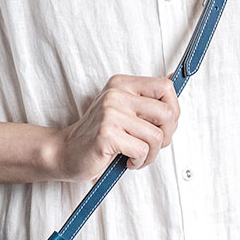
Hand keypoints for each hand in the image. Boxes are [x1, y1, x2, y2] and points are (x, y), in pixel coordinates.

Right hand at [51, 73, 179, 181]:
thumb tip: (173, 78)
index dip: (173, 110)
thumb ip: (146, 98)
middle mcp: (116, 94)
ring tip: (137, 157)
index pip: (165, 87)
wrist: (66, 152)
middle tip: (151, 145)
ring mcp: (110, 113)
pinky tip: (128, 161)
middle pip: (167, 113)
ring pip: (156, 136)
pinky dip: (139, 161)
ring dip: (151, 154)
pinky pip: (142, 150)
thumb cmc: (98, 135)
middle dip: (166, 136)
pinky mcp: (106, 134)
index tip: (162, 126)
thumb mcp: (123, 109)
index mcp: (121, 84)